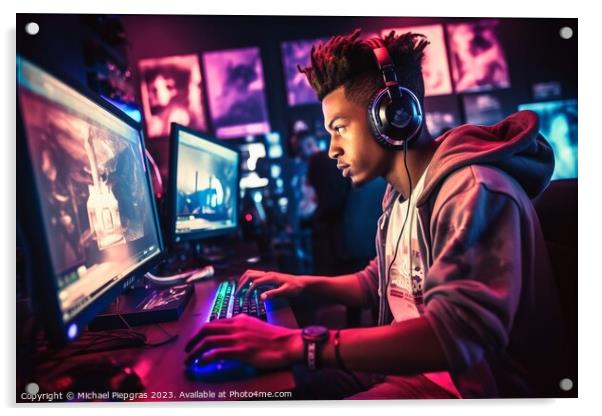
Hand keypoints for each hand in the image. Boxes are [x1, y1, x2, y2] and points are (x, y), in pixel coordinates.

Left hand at [184, 314, 302, 368]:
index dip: (201, 332)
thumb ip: (242, 328)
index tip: (196, 340)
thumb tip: (230, 337)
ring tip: (189, 359)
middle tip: (187, 349)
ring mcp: (238, 337)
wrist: (287, 343)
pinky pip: (217, 352)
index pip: (214, 322)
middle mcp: (236, 325)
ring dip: (195, 351)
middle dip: (192, 339)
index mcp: (239, 319)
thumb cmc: (274, 338)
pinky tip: (201, 363)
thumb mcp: (255, 327)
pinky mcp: (241, 350)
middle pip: (206, 329)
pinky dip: (205, 358)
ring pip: (208, 341)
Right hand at [236, 269, 306, 299]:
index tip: (245, 299)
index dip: (248, 291)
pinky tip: (246, 287)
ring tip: (238, 290)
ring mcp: (267, 274)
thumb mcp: (285, 292)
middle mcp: (267, 274)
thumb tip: (261, 297)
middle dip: (241, 284)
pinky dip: (247, 280)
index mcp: (271, 277)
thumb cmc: (295, 287)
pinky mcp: (267, 276)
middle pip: (249, 275)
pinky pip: (254, 275)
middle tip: (236, 294)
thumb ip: (273, 294)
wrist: (301, 283)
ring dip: (243, 280)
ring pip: (250, 273)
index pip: (255, 282)